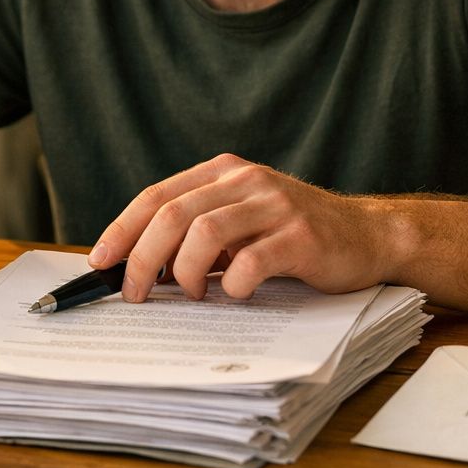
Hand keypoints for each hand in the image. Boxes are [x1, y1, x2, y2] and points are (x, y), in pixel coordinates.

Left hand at [91, 154, 392, 302]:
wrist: (367, 236)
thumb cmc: (293, 236)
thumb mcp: (241, 221)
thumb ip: (198, 233)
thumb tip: (141, 267)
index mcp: (223, 172)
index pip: (156, 196)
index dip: (122, 229)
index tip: (100, 262)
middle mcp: (246, 180)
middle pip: (173, 215)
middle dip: (143, 258)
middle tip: (136, 293)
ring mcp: (274, 204)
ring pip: (204, 232)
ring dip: (186, 271)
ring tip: (192, 294)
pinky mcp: (301, 235)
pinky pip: (252, 260)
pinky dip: (234, 284)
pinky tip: (237, 294)